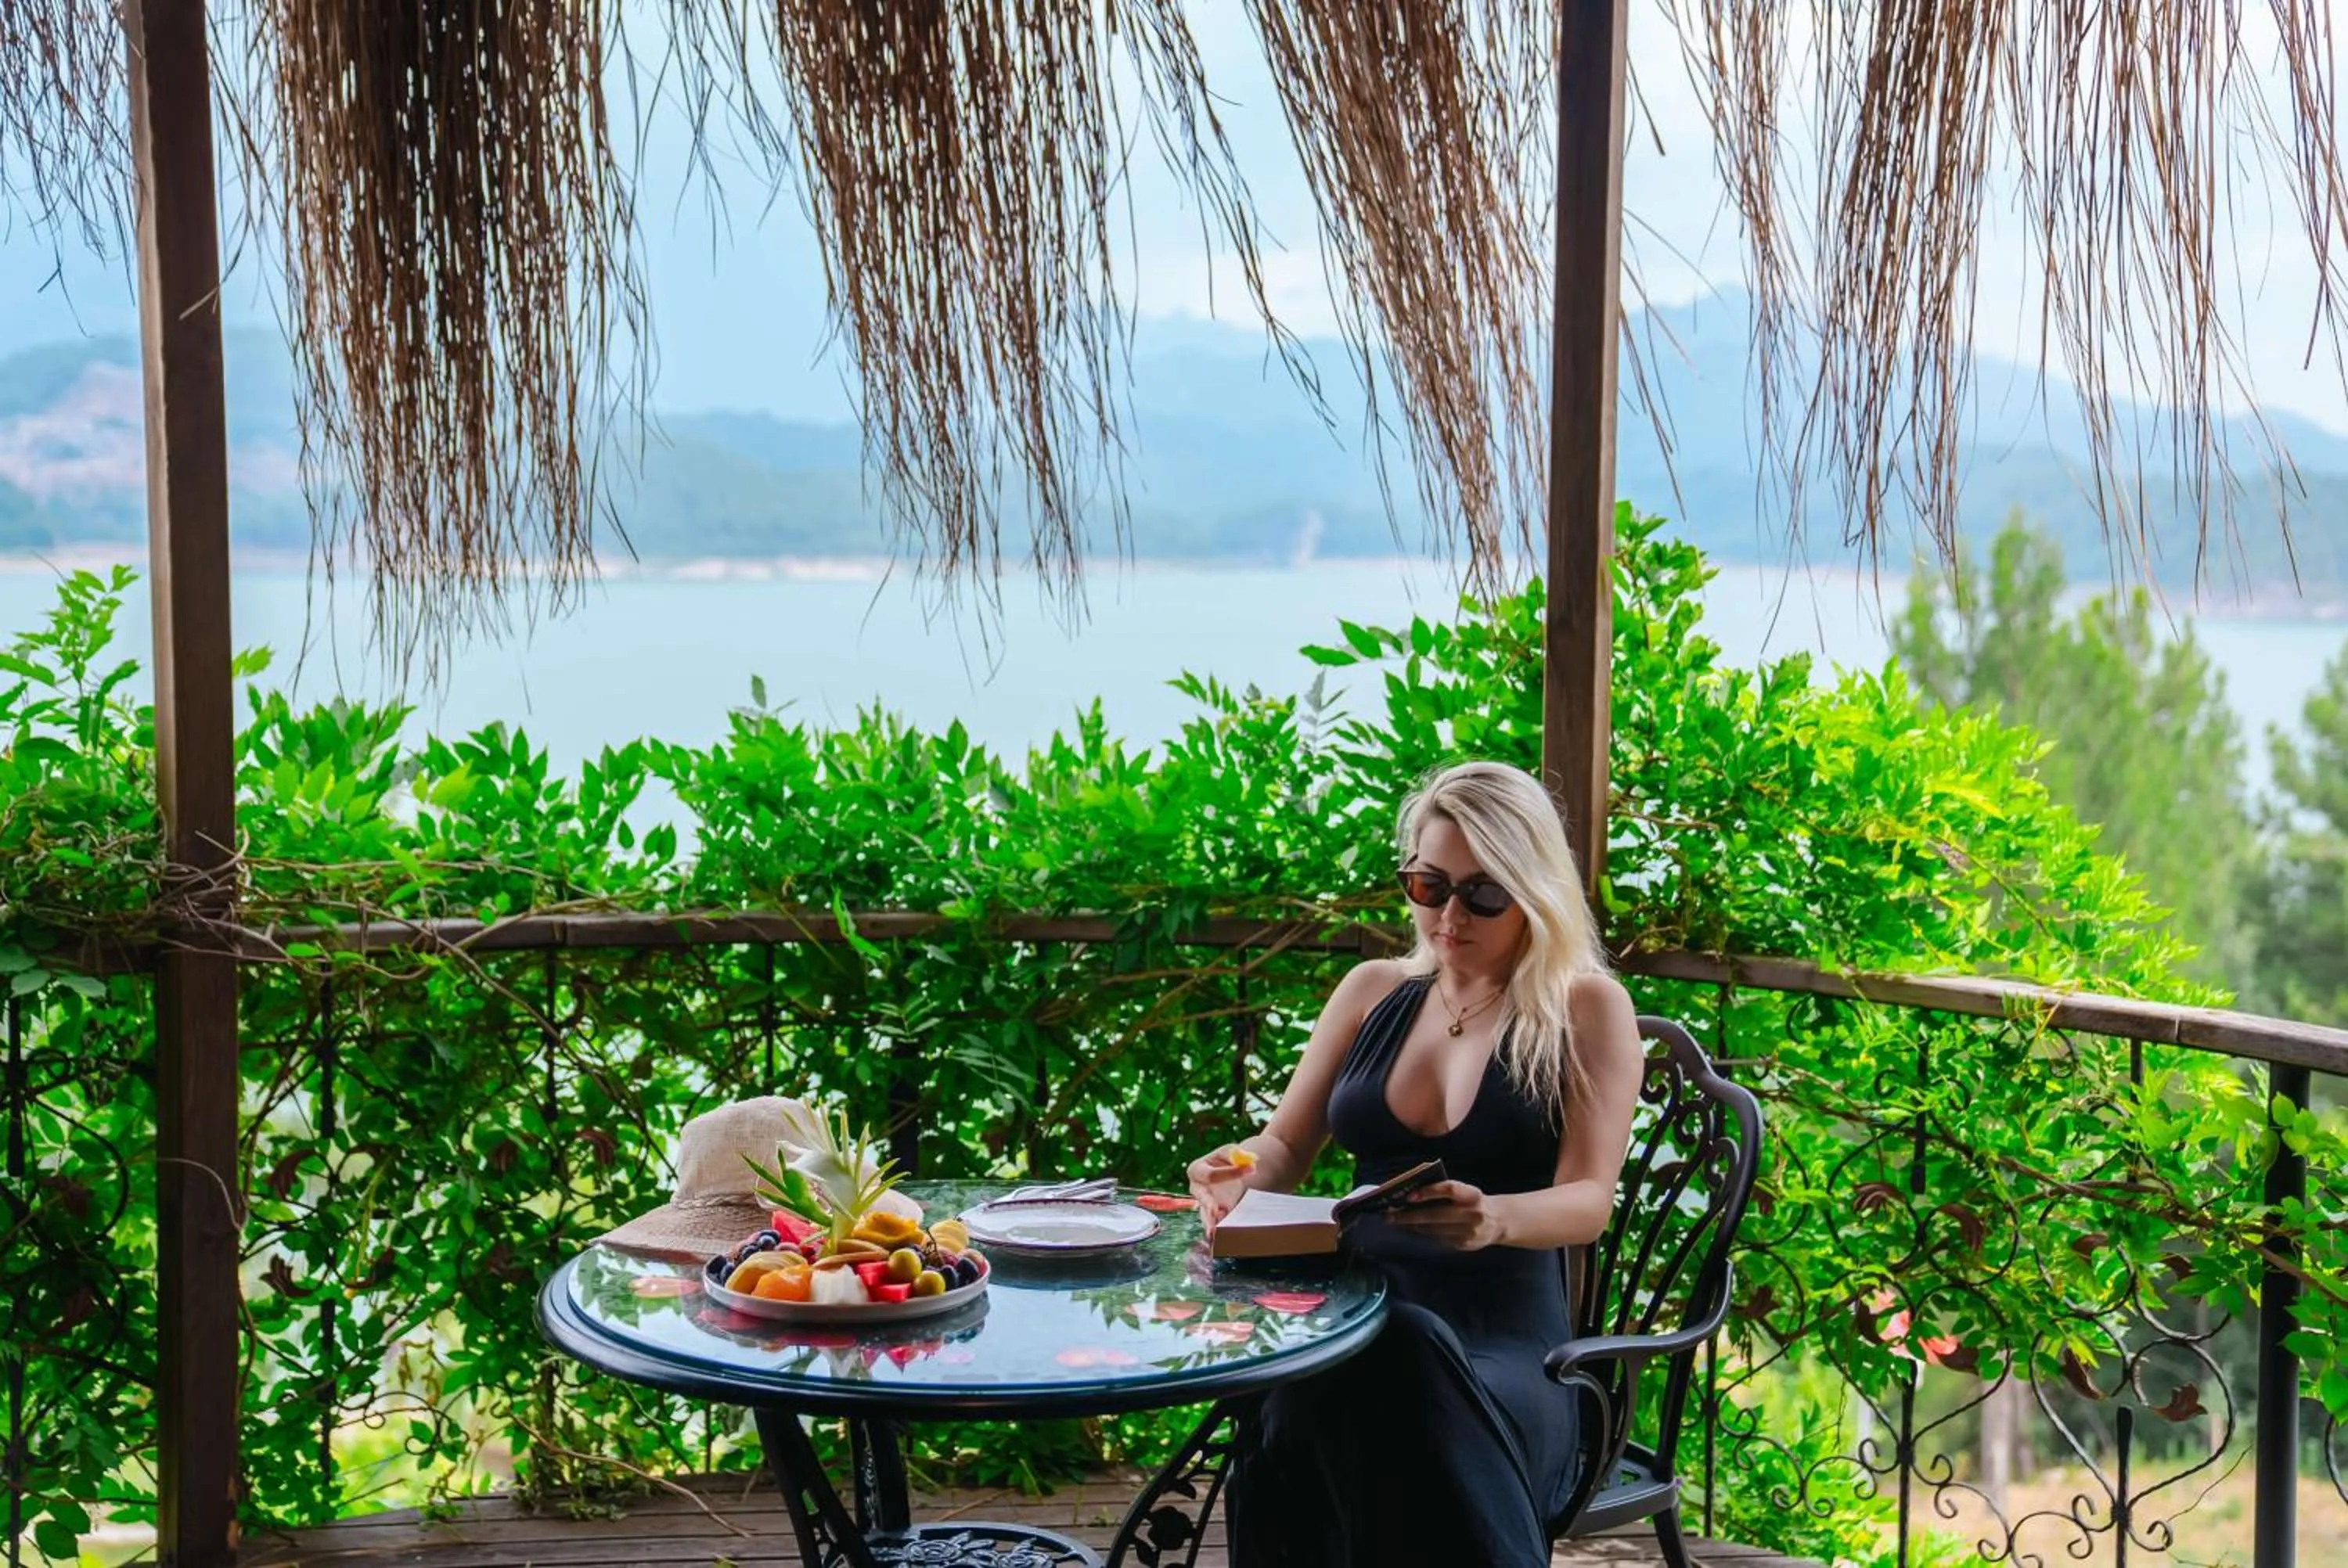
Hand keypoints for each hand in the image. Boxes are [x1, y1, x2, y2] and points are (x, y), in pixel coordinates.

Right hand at [1186, 1146, 1254, 1231]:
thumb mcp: (1232, 1152)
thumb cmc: (1228, 1160)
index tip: (1252, 1169)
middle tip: (1216, 1210)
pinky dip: (1219, 1228)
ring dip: (1211, 1222)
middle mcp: (1196, 1189)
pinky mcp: (1213, 1215)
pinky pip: (1215, 1222)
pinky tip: (1221, 1236)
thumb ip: (1240, 1154)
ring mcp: (1204, 1204)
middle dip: (1208, 1204)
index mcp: (1197, 1170)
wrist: (1232, 1172)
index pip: (1211, 1174)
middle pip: (1202, 1198)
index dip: (1231, 1172)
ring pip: (1206, 1215)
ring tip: (1214, 1231)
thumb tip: (1252, 1160)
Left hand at [1382, 1179, 1505, 1250]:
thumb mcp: (1465, 1192)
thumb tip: (1411, 1195)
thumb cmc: (1473, 1202)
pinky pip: (1437, 1238)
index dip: (1429, 1191)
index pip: (1449, 1189)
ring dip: (1412, 1225)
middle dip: (1409, 1216)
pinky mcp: (1463, 1245)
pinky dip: (1422, 1233)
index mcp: (1472, 1195)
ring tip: (1395, 1221)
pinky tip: (1412, 1228)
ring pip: (1433, 1229)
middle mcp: (1472, 1213)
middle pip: (1436, 1214)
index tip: (1409, 1195)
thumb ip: (1445, 1192)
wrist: (1497, 1222)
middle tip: (1389, 1215)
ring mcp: (1468, 1232)